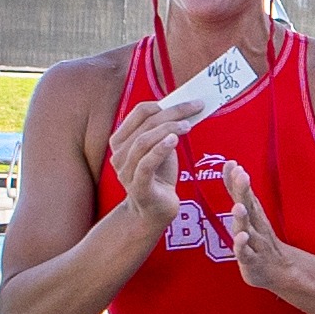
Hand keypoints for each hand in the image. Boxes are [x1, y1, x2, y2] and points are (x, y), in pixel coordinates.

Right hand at [109, 100, 200, 224]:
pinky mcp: (138, 187)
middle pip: (145, 124)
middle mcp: (119, 154)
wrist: (154, 211)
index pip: (140, 112)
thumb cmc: (159, 176)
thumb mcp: (161, 148)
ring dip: (167, 129)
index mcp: (122, 140)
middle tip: (195, 108)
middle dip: (172, 113)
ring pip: (143, 141)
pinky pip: (145, 164)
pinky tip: (174, 140)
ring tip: (187, 125)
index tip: (190, 102)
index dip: (165, 103)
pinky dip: (160, 149)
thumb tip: (186, 108)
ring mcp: (126, 171)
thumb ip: (165, 130)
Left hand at [224, 161, 290, 290]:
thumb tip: (233, 167)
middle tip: (242, 175)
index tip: (232, 164)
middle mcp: (255, 226)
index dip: (236, 180)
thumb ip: (239, 193)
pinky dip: (242, 246)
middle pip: (249, 207)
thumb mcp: (251, 215)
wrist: (280, 271)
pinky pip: (246, 253)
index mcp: (254, 215)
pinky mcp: (252, 261)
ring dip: (243, 218)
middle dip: (244, 191)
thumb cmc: (259, 241)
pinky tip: (241, 238)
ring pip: (247, 229)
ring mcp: (255, 244)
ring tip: (238, 207)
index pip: (244, 194)